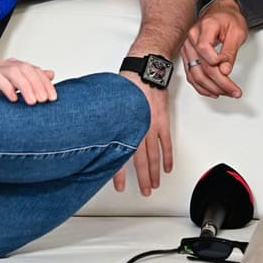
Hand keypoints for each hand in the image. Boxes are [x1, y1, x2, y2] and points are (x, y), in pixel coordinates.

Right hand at [0, 57, 56, 103]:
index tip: (53, 98)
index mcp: (14, 66)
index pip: (35, 70)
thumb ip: (31, 80)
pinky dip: (7, 88)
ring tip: (32, 102)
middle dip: (38, 85)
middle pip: (26, 69)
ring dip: (26, 87)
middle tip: (44, 101)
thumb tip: (51, 73)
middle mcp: (5, 64)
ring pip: (14, 72)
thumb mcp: (13, 86)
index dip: (45, 83)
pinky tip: (13, 99)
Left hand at [112, 72, 171, 195]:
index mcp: (124, 127)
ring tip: (154, 184)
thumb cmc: (126, 85)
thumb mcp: (111, 106)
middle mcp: (138, 129)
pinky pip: (166, 143)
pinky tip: (167, 167)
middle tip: (144, 191)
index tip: (120, 187)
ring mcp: (152, 127)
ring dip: (154, 172)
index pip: (120, 157)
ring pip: (154, 155)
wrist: (144, 72)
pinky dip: (168, 157)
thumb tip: (95, 138)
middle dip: (142, 178)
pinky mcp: (163, 121)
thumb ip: (107, 124)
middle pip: (140, 160)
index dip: (120, 174)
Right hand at [181, 0, 247, 97]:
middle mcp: (192, 38)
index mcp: (204, 27)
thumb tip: (225, 70)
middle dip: (219, 83)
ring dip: (210, 88)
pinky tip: (212, 91)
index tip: (228, 67)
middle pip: (200, 67)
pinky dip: (201, 86)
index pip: (204, 50)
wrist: (221, 12)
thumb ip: (230, 52)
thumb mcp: (237, 32)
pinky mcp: (188, 55)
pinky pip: (191, 74)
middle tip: (233, 91)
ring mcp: (188, 47)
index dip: (217, 62)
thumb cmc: (228, 18)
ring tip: (225, 93)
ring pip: (194, 74)